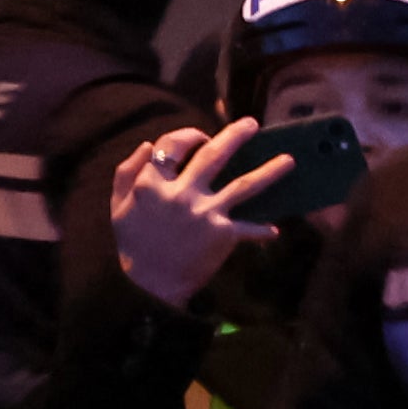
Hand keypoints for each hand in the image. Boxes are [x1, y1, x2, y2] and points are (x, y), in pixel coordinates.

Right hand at [111, 125, 294, 307]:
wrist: (150, 285)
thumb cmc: (134, 244)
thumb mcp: (118, 205)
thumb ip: (127, 172)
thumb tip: (149, 144)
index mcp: (152, 184)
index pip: (172, 145)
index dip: (188, 135)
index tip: (201, 136)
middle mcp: (181, 194)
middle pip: (213, 155)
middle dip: (235, 135)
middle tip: (252, 123)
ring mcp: (206, 212)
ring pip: (244, 185)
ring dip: (269, 170)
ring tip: (289, 159)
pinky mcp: (223, 234)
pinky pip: (249, 228)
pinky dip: (263, 230)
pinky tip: (274, 230)